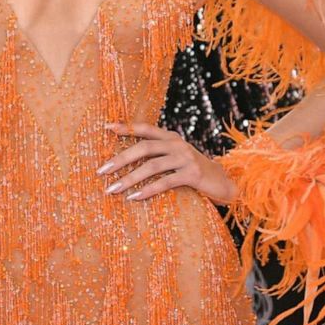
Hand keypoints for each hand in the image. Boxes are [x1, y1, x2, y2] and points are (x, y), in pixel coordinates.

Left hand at [98, 122, 236, 203]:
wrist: (223, 182)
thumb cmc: (192, 171)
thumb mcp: (175, 157)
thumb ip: (157, 154)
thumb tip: (126, 159)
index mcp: (170, 137)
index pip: (145, 128)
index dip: (127, 127)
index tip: (106, 128)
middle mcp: (177, 144)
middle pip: (144, 147)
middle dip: (120, 159)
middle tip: (101, 171)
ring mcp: (186, 158)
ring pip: (152, 166)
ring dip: (129, 179)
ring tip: (112, 189)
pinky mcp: (193, 174)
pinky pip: (165, 182)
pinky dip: (148, 190)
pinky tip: (134, 198)